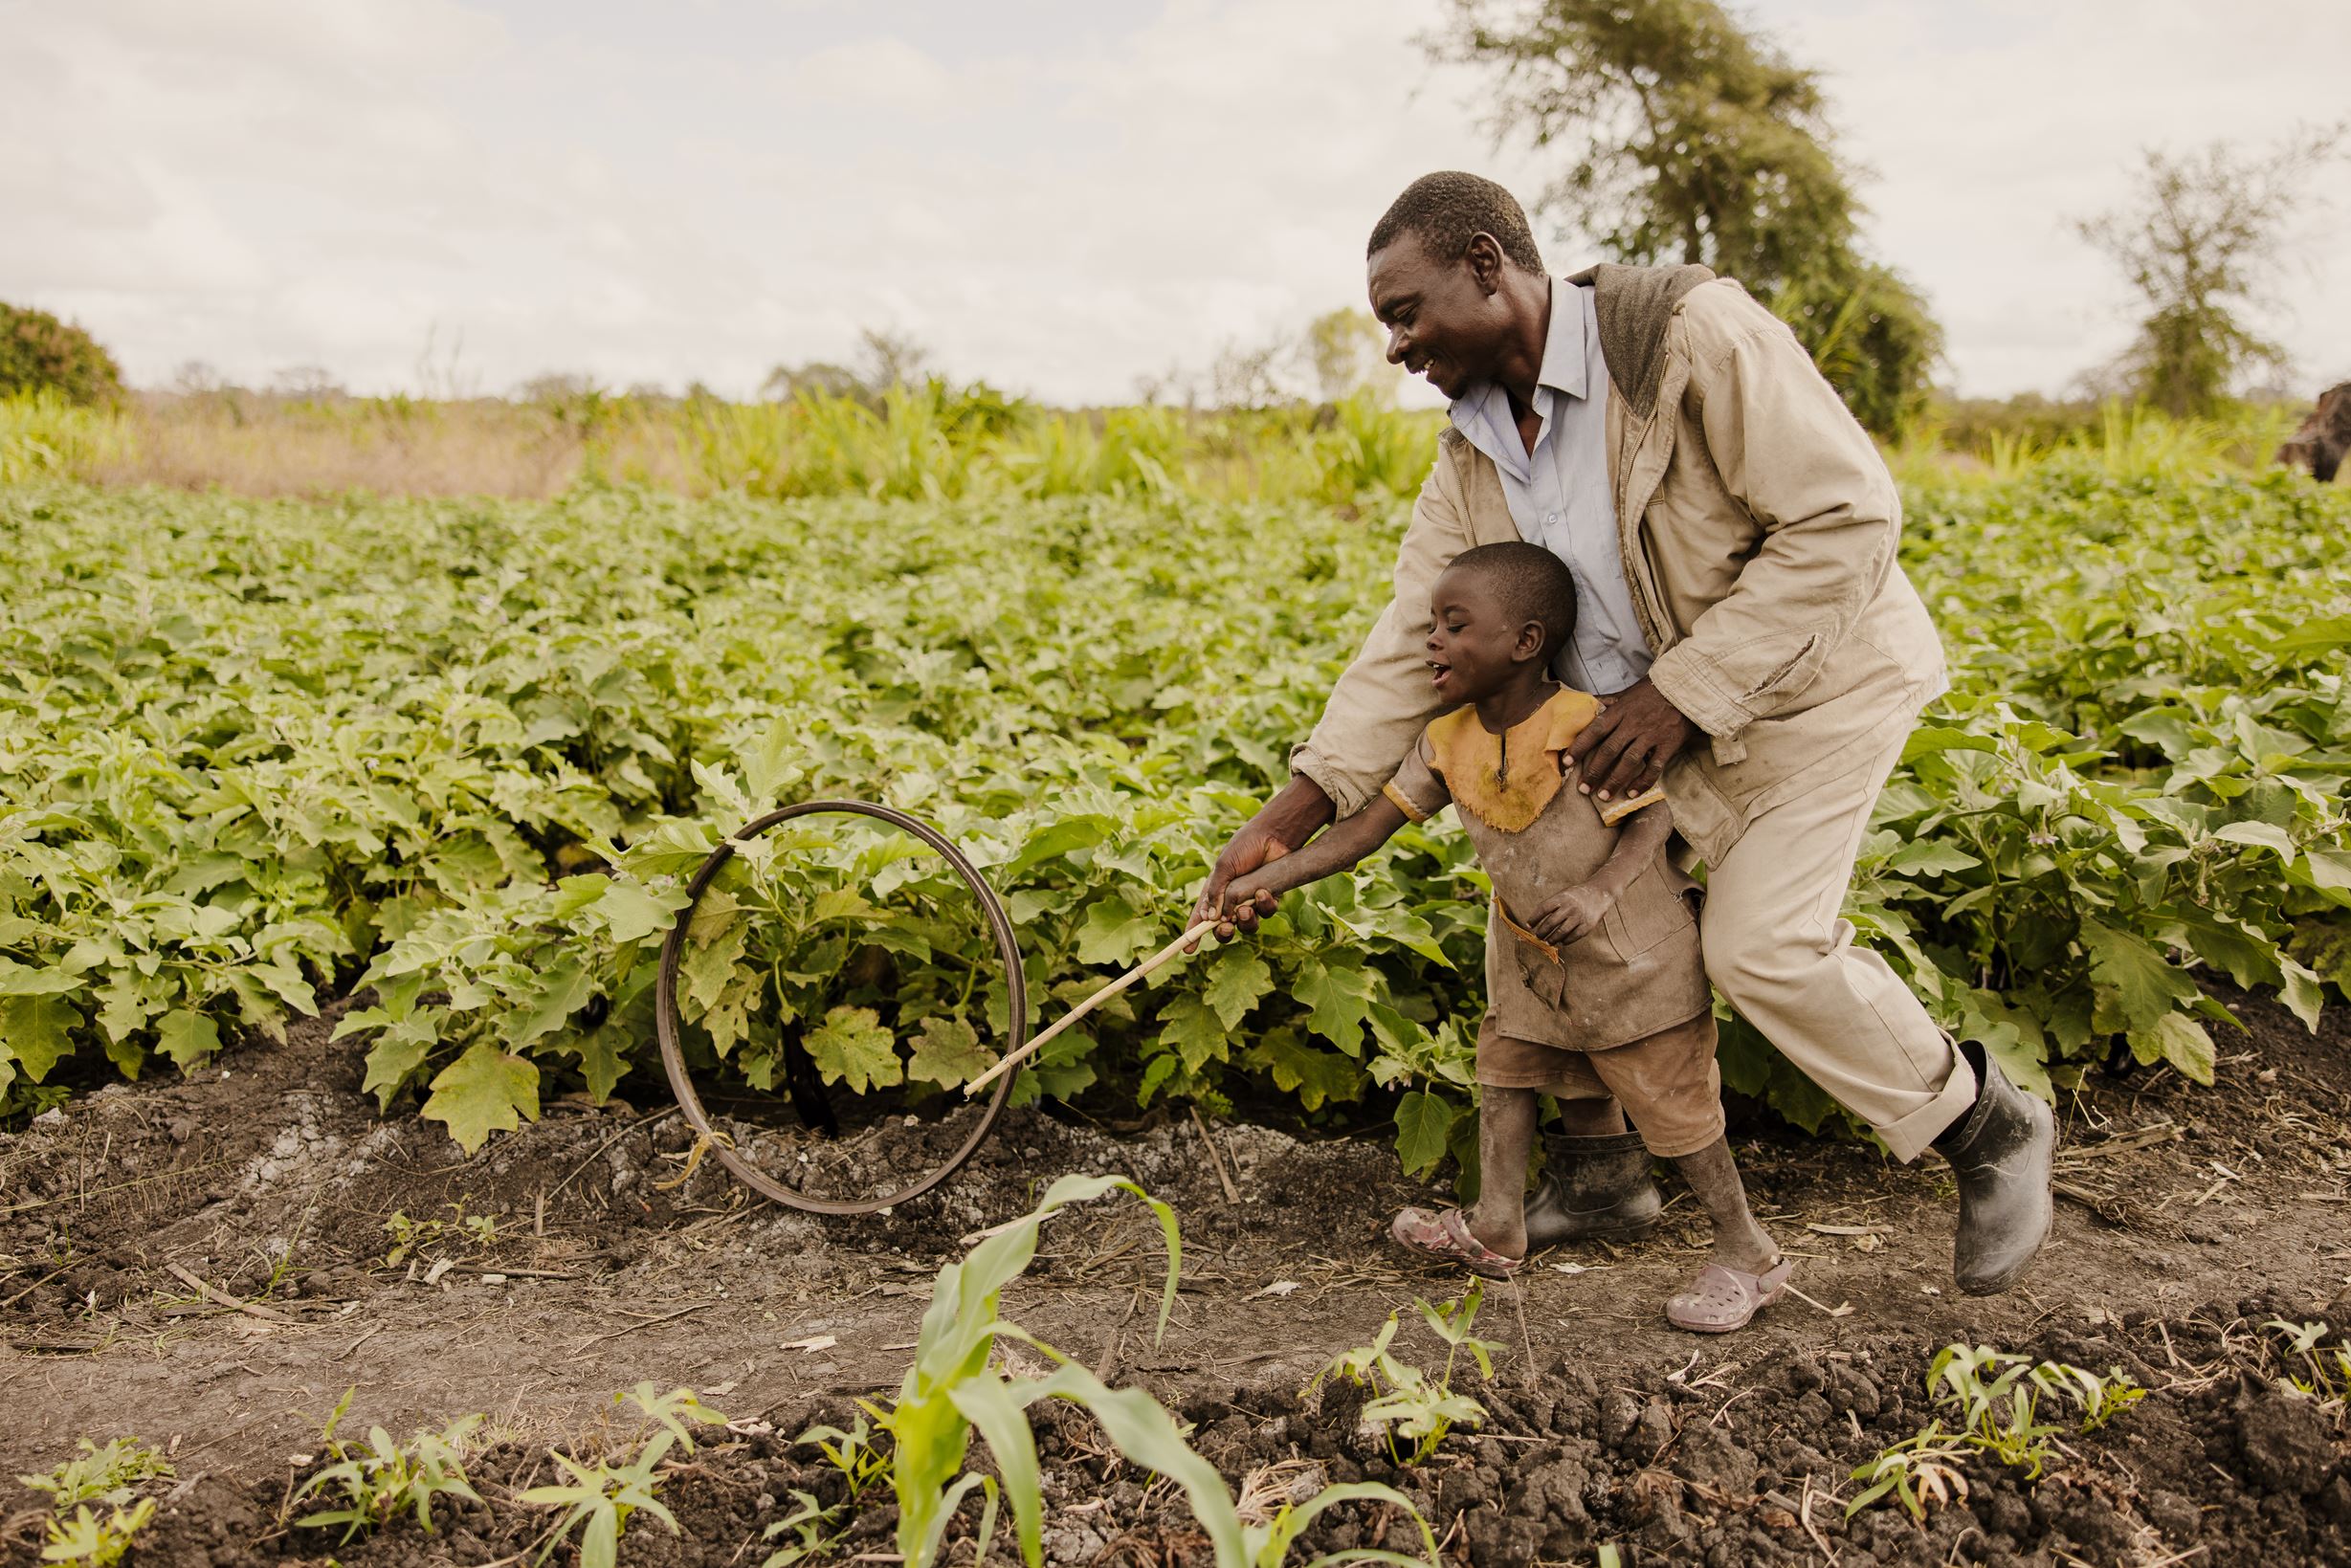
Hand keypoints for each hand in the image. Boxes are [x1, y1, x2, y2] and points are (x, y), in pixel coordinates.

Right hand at [1190, 776, 1333, 946]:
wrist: (1273, 835)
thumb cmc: (1245, 846)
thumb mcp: (1224, 867)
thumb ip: (1217, 892)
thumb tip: (1212, 919)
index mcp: (1215, 891)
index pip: (1201, 916)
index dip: (1194, 933)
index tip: (1187, 950)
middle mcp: (1232, 899)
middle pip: (1224, 928)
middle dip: (1224, 933)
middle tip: (1226, 927)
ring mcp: (1251, 901)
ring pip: (1247, 925)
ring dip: (1245, 921)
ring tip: (1245, 910)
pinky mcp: (1270, 898)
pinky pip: (1266, 912)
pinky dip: (1264, 906)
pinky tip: (1263, 892)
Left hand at [1529, 883, 1611, 944]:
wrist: (1600, 893)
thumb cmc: (1576, 895)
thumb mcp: (1563, 894)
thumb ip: (1552, 905)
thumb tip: (1537, 921)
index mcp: (1561, 897)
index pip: (1543, 909)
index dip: (1534, 918)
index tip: (1529, 925)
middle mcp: (1569, 907)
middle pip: (1551, 923)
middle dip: (1542, 932)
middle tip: (1538, 936)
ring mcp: (1578, 917)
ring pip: (1561, 932)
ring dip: (1552, 939)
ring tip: (1548, 941)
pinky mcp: (1587, 925)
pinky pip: (1573, 936)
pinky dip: (1565, 941)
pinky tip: (1561, 941)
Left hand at [1568, 678, 1696, 802]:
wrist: (1686, 689)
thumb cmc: (1653, 692)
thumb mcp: (1627, 693)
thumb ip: (1607, 702)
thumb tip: (1586, 704)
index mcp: (1620, 711)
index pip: (1595, 729)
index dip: (1580, 746)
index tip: (1566, 762)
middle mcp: (1633, 724)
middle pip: (1610, 749)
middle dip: (1594, 771)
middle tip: (1583, 789)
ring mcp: (1651, 735)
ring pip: (1629, 761)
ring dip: (1615, 780)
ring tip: (1603, 796)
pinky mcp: (1668, 744)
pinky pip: (1654, 767)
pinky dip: (1642, 782)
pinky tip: (1631, 794)